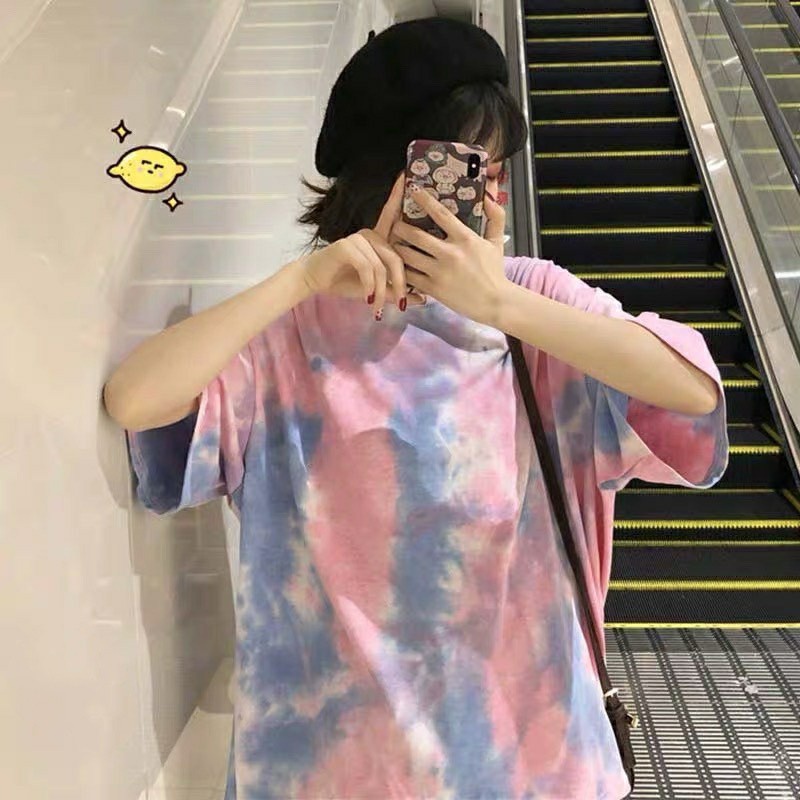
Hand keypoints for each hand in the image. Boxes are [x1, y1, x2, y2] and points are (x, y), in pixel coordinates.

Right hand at [297, 173, 426, 311]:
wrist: (314, 282)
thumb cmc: (345, 282)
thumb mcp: (377, 289)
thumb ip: (397, 290)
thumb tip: (422, 298)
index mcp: (378, 239)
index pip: (392, 216)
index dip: (398, 196)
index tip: (408, 177)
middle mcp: (369, 234)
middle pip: (396, 257)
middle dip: (400, 284)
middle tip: (400, 304)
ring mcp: (358, 238)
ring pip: (382, 266)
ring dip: (382, 291)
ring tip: (377, 307)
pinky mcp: (347, 246)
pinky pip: (368, 268)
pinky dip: (370, 287)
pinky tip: (368, 299)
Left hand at [388, 187, 509, 326]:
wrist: (495, 302)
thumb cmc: (494, 272)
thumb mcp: (497, 242)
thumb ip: (496, 217)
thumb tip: (490, 197)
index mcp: (465, 238)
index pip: (440, 214)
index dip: (424, 199)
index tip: (413, 190)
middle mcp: (450, 253)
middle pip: (416, 235)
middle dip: (401, 227)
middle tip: (395, 224)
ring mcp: (440, 272)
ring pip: (409, 255)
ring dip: (398, 247)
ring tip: (394, 243)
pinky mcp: (434, 289)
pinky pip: (411, 276)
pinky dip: (402, 269)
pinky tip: (398, 265)